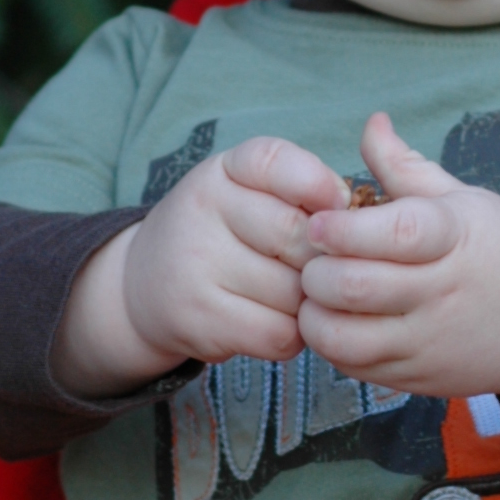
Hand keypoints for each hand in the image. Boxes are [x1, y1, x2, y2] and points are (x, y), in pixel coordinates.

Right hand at [53, 138, 349, 393]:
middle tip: (320, 266)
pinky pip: (279, 334)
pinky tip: (279, 322)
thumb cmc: (223, 234)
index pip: (277, 163)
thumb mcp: (248, 192)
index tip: (338, 205)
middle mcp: (201, 210)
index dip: (319, 185)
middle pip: (298, 236)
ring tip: (294, 296)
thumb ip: (302, 188)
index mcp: (222, 171)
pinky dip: (293, 335)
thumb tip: (355, 214)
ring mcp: (195, 266)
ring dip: (310, 303)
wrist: (144, 286)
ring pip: (294, 293)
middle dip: (323, 258)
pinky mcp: (199, 319)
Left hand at [297, 112, 499, 417]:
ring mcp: (428, 341)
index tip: (319, 222)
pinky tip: (337, 321)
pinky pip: (354, 368)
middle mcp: (442, 292)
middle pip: (357, 286)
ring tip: (317, 294)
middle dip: (317, 270)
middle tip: (312, 258)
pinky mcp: (416, 378)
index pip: (397, 233)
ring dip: (315, 313)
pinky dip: (331, 344)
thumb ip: (407, 167)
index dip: (346, 228)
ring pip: (346, 337)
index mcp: (455, 237)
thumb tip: (372, 122)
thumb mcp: (465, 200)